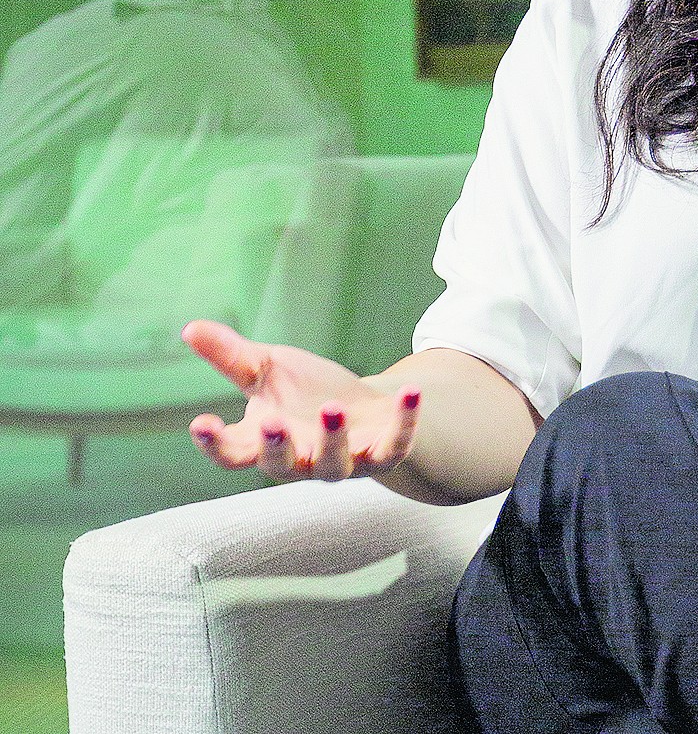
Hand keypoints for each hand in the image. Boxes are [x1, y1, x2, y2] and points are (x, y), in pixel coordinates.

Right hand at [182, 319, 421, 482]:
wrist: (364, 409)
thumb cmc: (306, 393)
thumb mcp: (268, 370)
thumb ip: (232, 357)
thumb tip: (190, 328)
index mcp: (265, 442)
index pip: (232, 451)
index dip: (215, 443)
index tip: (200, 424)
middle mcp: (301, 460)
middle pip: (281, 465)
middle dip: (276, 447)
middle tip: (271, 422)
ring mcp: (343, 462)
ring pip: (334, 464)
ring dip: (333, 438)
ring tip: (333, 408)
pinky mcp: (383, 454)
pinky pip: (394, 445)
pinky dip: (404, 421)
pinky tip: (411, 391)